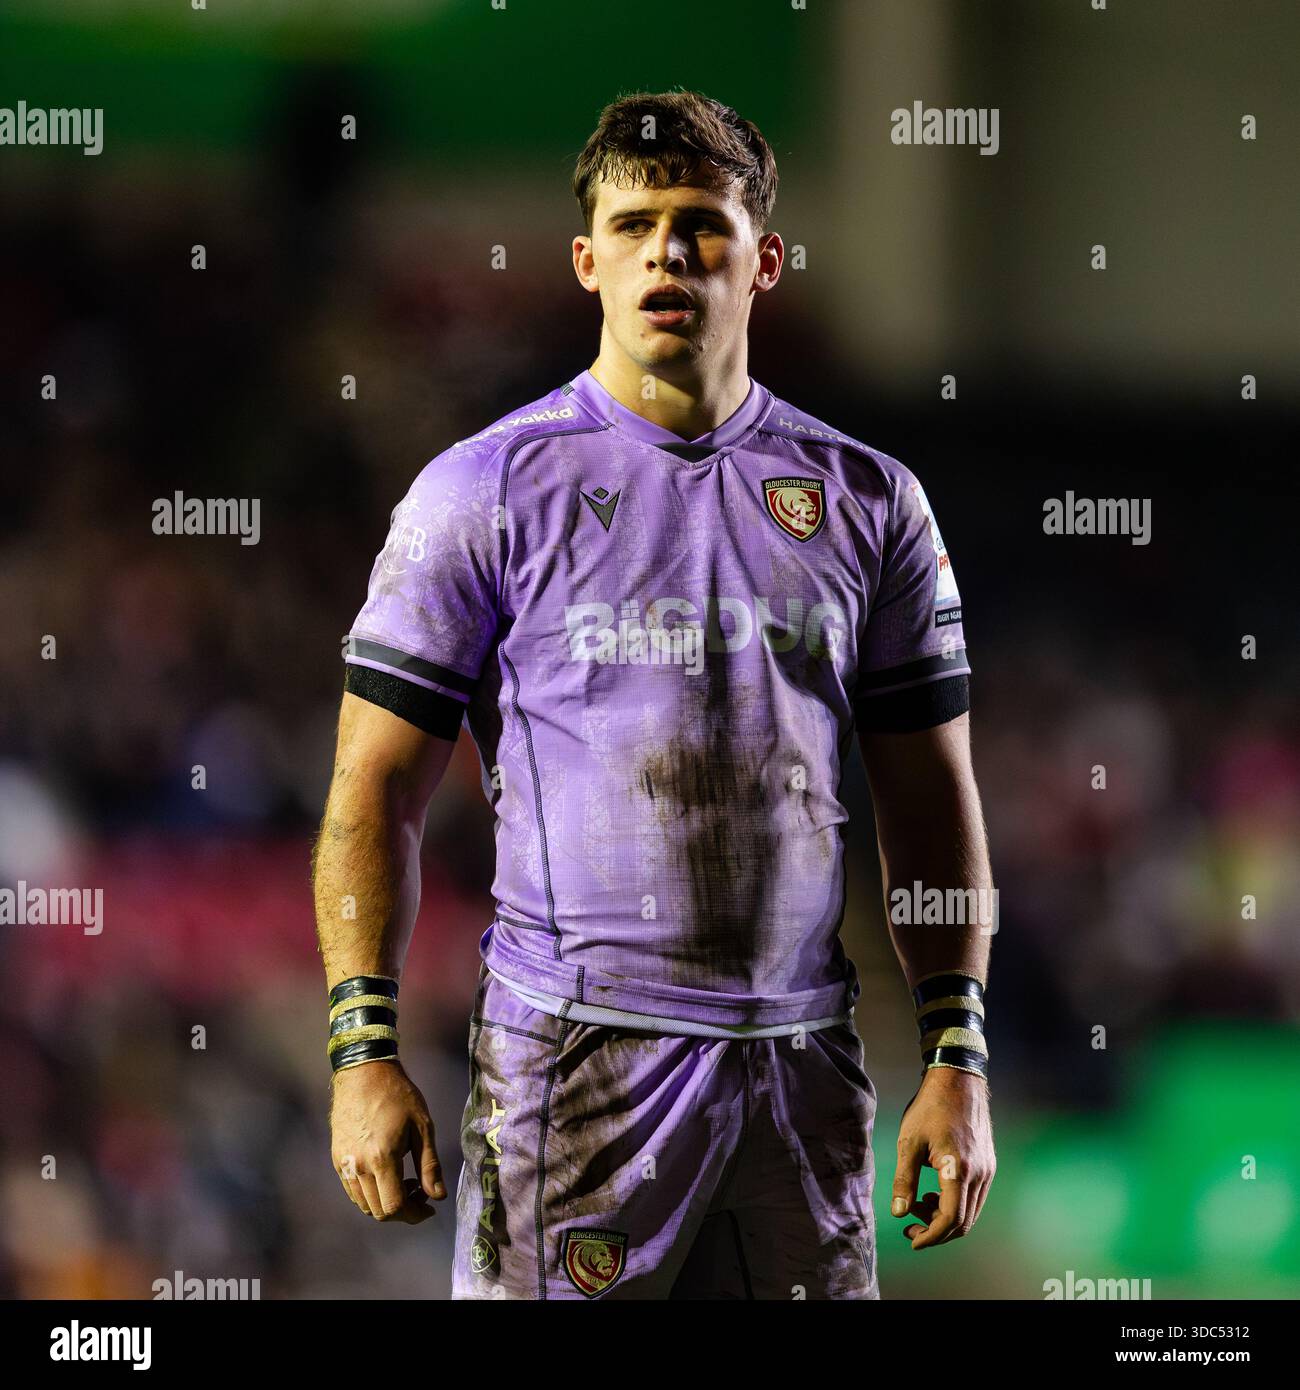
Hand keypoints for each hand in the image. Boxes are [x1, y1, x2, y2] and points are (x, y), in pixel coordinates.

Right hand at [329, 1060, 446, 1222]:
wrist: (363, 1072)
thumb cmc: (398, 1095)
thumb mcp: (422, 1127)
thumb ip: (429, 1165)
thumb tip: (438, 1196)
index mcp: (381, 1158)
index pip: (394, 1206)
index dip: (414, 1214)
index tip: (429, 1206)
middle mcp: (358, 1167)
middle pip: (379, 1211)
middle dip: (403, 1211)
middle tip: (420, 1191)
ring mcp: (344, 1164)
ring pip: (364, 1204)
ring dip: (386, 1203)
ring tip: (404, 1180)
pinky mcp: (336, 1158)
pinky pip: (353, 1190)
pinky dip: (371, 1194)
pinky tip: (386, 1174)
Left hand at [891, 1066, 994, 1248]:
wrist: (957, 1081)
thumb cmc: (930, 1108)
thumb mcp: (909, 1142)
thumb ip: (904, 1180)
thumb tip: (899, 1212)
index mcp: (958, 1170)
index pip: (950, 1219)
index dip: (931, 1236)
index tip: (912, 1238)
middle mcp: (979, 1174)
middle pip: (963, 1222)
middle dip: (936, 1230)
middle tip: (911, 1224)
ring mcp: (987, 1170)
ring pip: (971, 1211)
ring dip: (945, 1217)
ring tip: (919, 1202)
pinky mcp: (988, 1164)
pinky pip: (975, 1197)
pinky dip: (955, 1203)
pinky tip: (935, 1191)